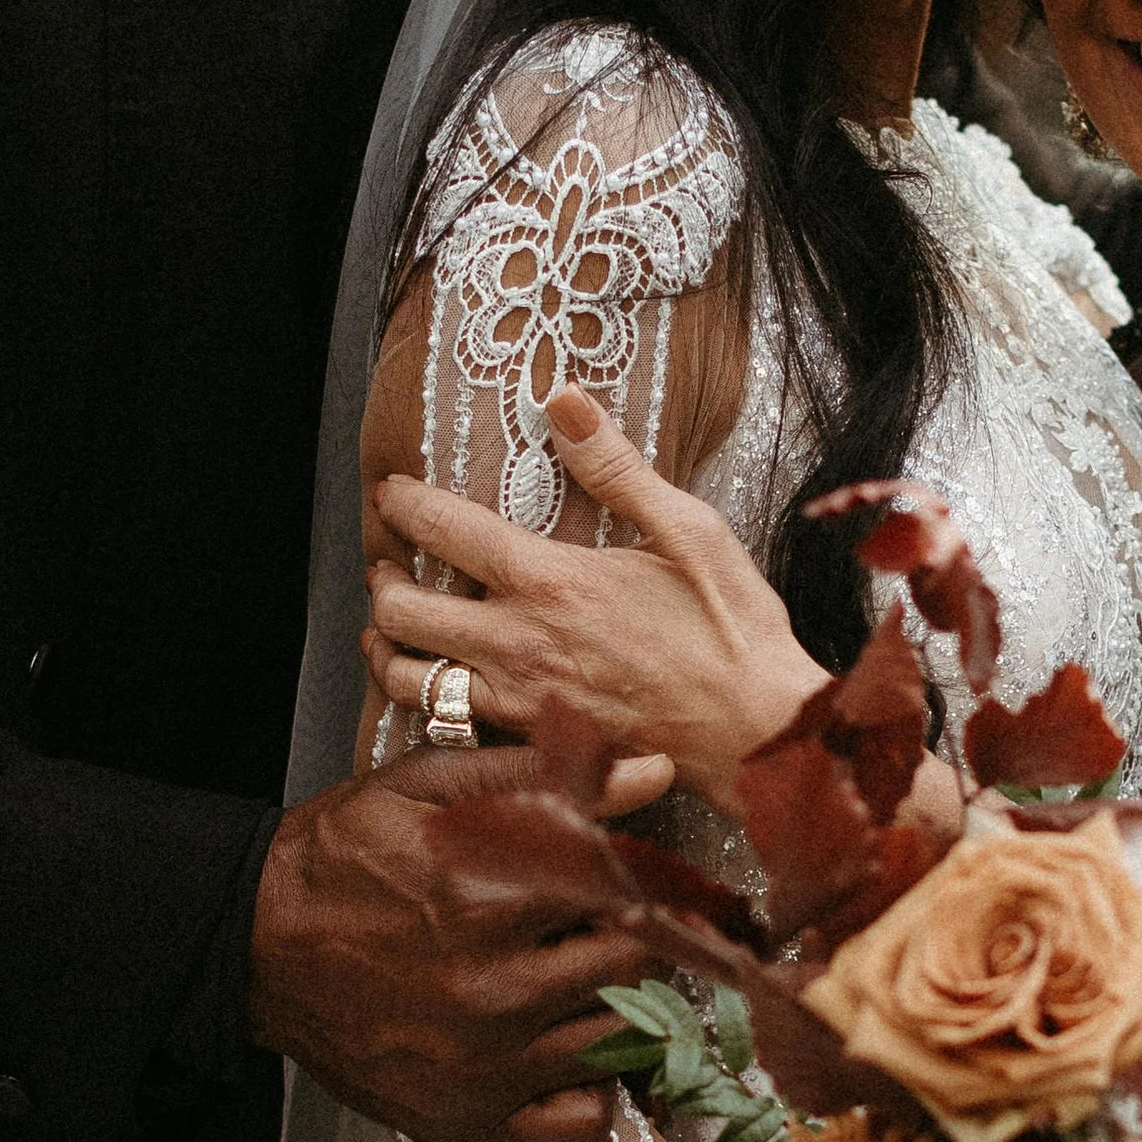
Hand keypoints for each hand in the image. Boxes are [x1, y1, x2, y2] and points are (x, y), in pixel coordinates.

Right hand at [248, 742, 653, 1141]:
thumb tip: (648, 772)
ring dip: (614, 1006)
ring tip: (573, 978)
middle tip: (595, 923)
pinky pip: (583, 1124)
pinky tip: (558, 1047)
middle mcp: (491, 990)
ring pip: (621, 1042)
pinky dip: (588, 1089)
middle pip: (634, 967)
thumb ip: (544, 774)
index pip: (630, 891)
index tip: (621, 871)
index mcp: (485, 897)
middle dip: (628, 936)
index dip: (636, 876)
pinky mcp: (464, 1118)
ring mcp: (481, 1066)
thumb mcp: (427, 789)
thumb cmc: (337, 862)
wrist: (249, 946)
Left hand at [367, 382, 827, 809]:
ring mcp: (520, 699)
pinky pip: (448, 723)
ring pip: (409, 679)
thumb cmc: (732, 630)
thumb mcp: (688, 529)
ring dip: (390, 647)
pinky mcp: (533, 742)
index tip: (395, 491)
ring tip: (397, 626)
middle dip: (383, 581)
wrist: (758, 733)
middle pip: (401, 612)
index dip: (406, 503)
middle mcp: (520, 643)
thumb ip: (616, 466)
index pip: (445, 530)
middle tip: (392, 565)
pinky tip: (444, 680)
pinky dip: (429, 698)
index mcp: (552, 582)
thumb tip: (563, 399)